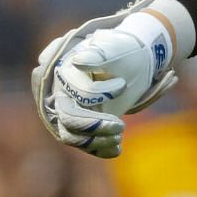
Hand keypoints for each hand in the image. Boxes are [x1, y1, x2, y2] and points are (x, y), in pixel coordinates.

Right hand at [32, 5, 178, 159]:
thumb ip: (97, 54)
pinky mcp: (83, 125)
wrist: (134, 60)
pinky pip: (83, 144)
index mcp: (64, 71)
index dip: (100, 92)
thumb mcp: (115, 47)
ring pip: (71, 136)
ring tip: (119, 138)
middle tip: (121, 127)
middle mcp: (62, 93)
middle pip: (67, 119)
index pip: (76, 93)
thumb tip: (78, 60)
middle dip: (93, 126)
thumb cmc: (123, 50)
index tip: (123, 84)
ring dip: (96, 141)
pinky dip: (99, 150)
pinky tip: (117, 149)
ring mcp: (71, 111)